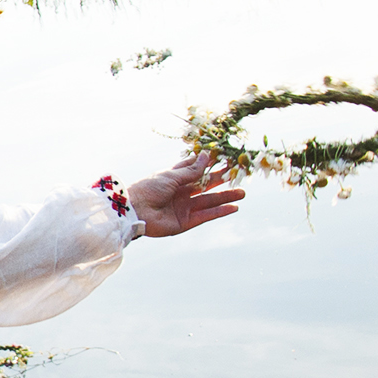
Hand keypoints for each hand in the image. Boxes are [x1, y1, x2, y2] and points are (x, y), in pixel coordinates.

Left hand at [128, 152, 244, 237]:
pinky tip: (234, 207)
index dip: (209, 165)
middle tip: (238, 176)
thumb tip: (207, 155)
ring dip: (225, 197)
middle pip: (205, 185)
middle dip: (221, 181)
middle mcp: (180, 192)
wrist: (135, 211)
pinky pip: (206, 216)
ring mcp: (184, 208)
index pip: (196, 170)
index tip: (226, 159)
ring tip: (242, 192)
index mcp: (174, 178)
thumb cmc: (148, 188)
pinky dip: (220, 212)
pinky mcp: (185, 222)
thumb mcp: (171, 176)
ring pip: (209, 201)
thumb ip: (191, 170)